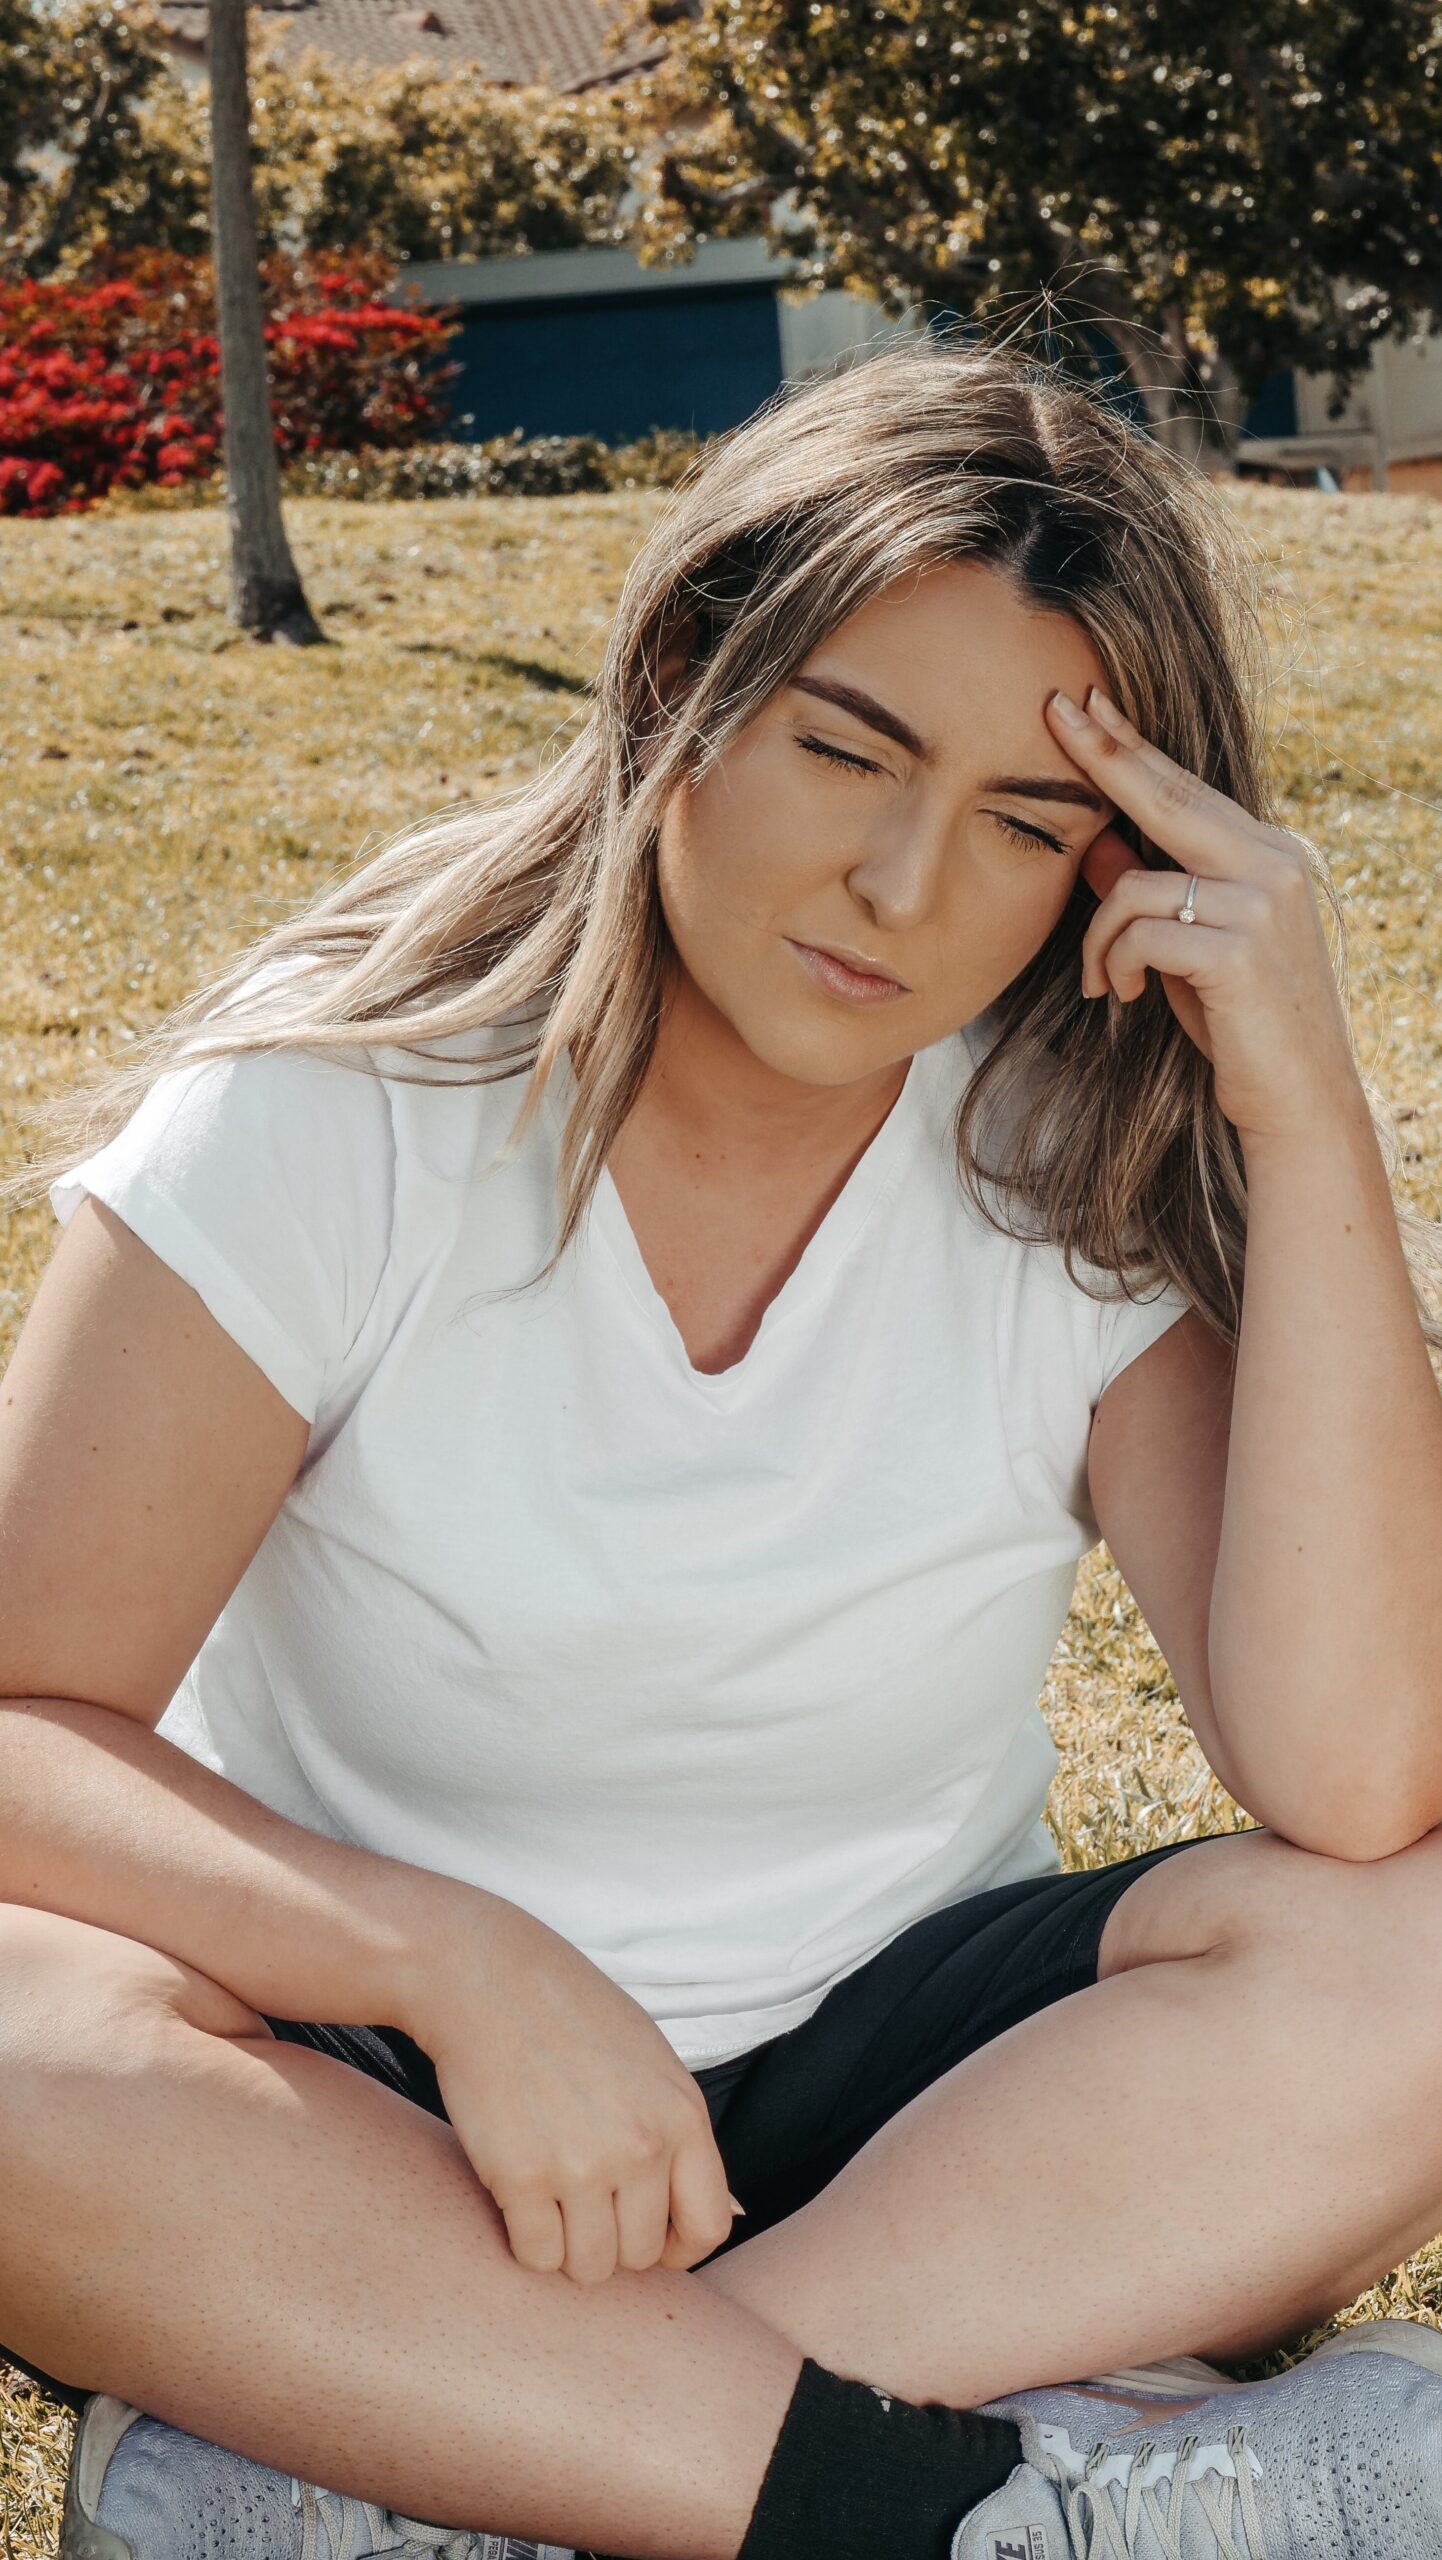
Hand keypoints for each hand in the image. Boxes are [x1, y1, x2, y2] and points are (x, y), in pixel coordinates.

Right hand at [404, 1888, 739, 2284]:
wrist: (488, 1979)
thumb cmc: (570, 2014)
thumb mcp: (653, 2061)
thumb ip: (678, 2134)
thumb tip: (716, 2212)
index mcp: (682, 2114)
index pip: (709, 2225)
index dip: (678, 2247)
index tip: (649, 2236)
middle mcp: (641, 2146)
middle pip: (640, 2255)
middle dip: (612, 2241)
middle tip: (583, 2205)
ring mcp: (581, 2165)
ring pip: (588, 2267)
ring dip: (568, 2248)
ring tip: (550, 2202)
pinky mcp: (520, 2178)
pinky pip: (536, 2255)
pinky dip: (526, 2242)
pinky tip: (518, 2199)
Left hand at [1044, 685, 1363, 1147]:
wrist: (1299, 1098)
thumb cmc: (1241, 1025)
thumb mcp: (1188, 949)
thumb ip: (1153, 894)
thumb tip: (1097, 847)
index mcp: (1270, 854)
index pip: (1187, 789)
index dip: (1132, 747)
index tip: (1087, 705)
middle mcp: (1274, 863)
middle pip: (1168, 796)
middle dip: (1104, 755)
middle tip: (1055, 711)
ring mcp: (1261, 903)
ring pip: (1134, 886)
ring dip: (1098, 939)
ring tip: (1102, 983)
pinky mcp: (1238, 950)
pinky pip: (1139, 934)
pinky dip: (1116, 964)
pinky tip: (1122, 995)